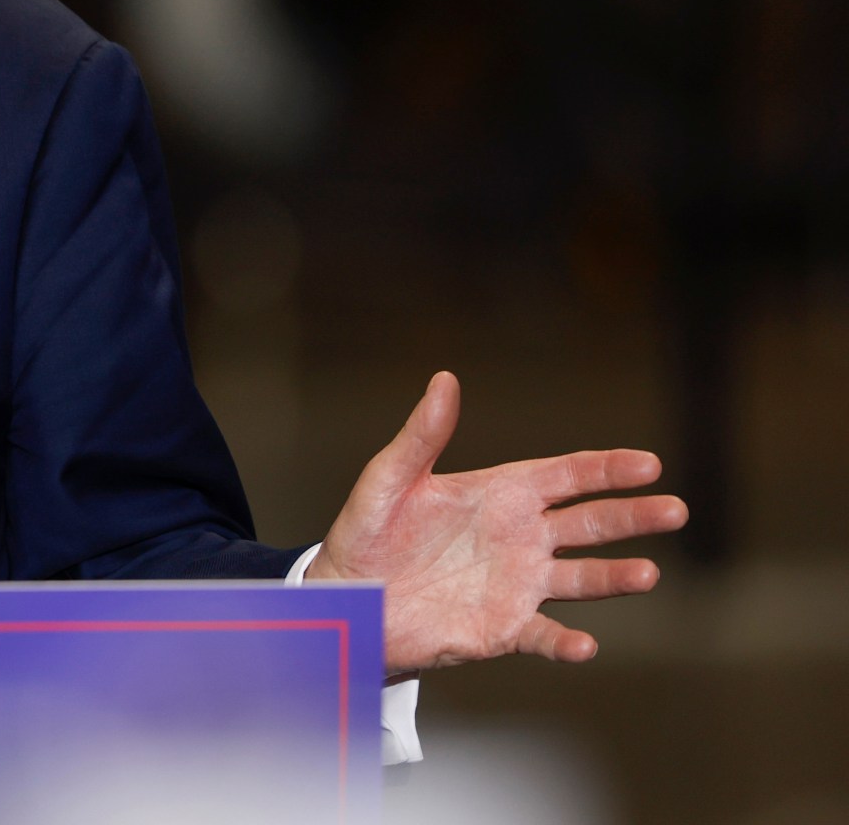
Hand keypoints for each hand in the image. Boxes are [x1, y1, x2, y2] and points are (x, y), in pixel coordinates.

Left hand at [306, 371, 686, 672]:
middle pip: (591, 524)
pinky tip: (585, 644)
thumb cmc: (367, 532)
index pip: (568, 476)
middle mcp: (521, 538)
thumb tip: (444, 379)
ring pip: (583, 580)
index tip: (649, 464)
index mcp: (502, 494)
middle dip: (634, 516)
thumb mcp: (390, 478)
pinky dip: (566, 643)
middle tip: (675, 510)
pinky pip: (544, 635)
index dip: (608, 470)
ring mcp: (519, 584)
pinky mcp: (504, 628)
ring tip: (647, 574)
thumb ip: (422, 434)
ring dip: (616, 577)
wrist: (349, 596)